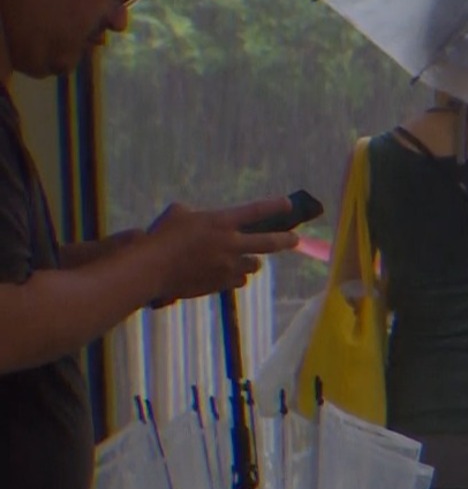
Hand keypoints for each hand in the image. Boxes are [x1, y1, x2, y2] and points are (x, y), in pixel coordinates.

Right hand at [144, 197, 298, 301]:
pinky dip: (237, 275)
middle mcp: (230, 243)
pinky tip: (230, 273)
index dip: (275, 207)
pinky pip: (239, 280)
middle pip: (269, 243)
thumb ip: (197, 215)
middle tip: (295, 240)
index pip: (256, 211)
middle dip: (286, 241)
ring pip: (254, 265)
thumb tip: (200, 220)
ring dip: (253, 261)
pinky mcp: (221, 284)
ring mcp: (227, 266)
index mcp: (221, 222)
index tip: (288, 204)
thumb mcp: (178, 214)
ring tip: (250, 258)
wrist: (151, 270)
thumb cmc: (160, 237)